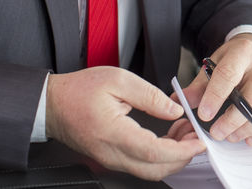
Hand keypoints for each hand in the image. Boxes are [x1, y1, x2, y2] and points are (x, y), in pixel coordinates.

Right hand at [45, 67, 205, 180]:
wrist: (53, 105)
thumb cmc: (79, 91)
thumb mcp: (118, 80)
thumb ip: (150, 95)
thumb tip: (174, 110)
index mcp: (114, 133)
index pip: (154, 152)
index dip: (181, 150)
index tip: (199, 141)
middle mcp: (112, 153)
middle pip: (156, 169)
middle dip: (183, 156)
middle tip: (196, 135)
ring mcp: (111, 159)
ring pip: (150, 170)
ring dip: (173, 156)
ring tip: (185, 131)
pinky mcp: (113, 158)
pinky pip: (141, 163)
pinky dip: (161, 154)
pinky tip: (169, 134)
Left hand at [178, 33, 251, 145]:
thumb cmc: (235, 60)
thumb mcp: (214, 65)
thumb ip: (198, 86)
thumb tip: (181, 103)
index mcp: (243, 52)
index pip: (229, 75)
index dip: (216, 96)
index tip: (204, 115)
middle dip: (232, 120)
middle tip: (217, 133)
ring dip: (249, 129)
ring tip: (231, 137)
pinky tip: (251, 139)